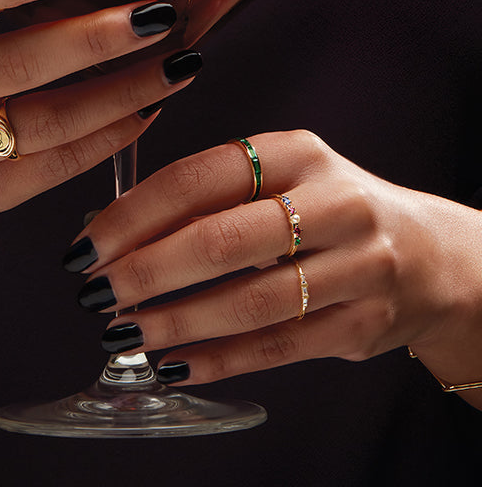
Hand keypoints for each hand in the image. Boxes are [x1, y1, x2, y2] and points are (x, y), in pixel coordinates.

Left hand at [66, 130, 481, 407]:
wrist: (429, 253)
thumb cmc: (329, 209)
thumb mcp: (282, 179)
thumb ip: (210, 199)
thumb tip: (117, 233)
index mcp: (296, 152)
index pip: (196, 178)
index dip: (132, 216)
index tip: (88, 246)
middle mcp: (332, 202)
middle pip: (219, 241)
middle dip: (144, 272)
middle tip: (98, 293)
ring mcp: (357, 265)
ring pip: (247, 302)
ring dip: (175, 322)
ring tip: (127, 332)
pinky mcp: (364, 323)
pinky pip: (277, 347)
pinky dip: (219, 360)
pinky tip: (176, 365)